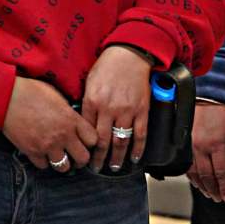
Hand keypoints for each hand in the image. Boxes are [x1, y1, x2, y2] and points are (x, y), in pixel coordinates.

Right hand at [2, 76, 98, 171]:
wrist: (5, 96)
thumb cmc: (29, 90)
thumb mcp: (56, 95)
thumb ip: (68, 112)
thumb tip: (73, 120)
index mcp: (71, 119)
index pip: (94, 140)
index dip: (90, 142)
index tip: (85, 141)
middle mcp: (63, 135)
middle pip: (83, 158)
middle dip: (80, 158)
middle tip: (75, 155)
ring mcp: (47, 145)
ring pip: (64, 167)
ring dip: (62, 162)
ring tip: (58, 156)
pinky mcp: (32, 151)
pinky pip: (44, 166)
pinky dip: (43, 161)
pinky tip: (41, 153)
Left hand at [81, 45, 152, 171]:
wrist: (128, 56)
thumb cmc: (106, 67)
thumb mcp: (89, 83)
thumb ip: (87, 103)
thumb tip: (82, 121)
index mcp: (92, 101)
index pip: (86, 129)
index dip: (84, 144)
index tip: (82, 153)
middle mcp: (108, 108)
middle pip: (102, 140)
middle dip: (98, 157)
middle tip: (96, 168)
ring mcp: (127, 111)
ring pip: (121, 140)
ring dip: (117, 157)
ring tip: (113, 167)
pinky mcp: (142, 110)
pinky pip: (140, 134)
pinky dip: (138, 149)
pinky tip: (135, 158)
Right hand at [188, 103, 224, 202]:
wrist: (208, 96)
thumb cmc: (223, 113)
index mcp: (216, 145)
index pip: (221, 173)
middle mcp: (200, 146)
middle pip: (206, 175)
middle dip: (212, 189)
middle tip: (217, 198)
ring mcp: (188, 144)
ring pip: (192, 171)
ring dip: (200, 184)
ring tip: (206, 192)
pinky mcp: (182, 141)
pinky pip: (184, 161)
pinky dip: (189, 173)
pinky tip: (193, 179)